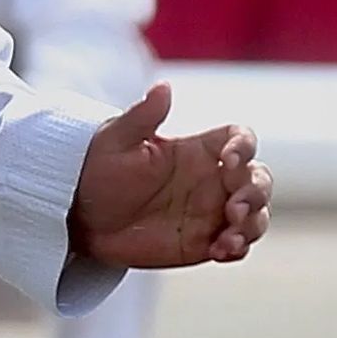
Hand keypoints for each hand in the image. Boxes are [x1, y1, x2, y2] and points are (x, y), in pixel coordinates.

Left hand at [69, 82, 272, 267]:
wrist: (78, 215)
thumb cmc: (96, 170)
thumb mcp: (115, 140)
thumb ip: (143, 116)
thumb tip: (163, 87)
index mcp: (195, 150)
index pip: (238, 140)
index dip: (244, 147)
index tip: (228, 160)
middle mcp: (210, 180)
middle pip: (258, 178)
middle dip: (257, 192)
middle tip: (235, 208)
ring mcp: (210, 212)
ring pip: (255, 215)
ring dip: (253, 225)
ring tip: (230, 238)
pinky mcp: (203, 242)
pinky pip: (235, 245)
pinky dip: (237, 248)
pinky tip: (220, 250)